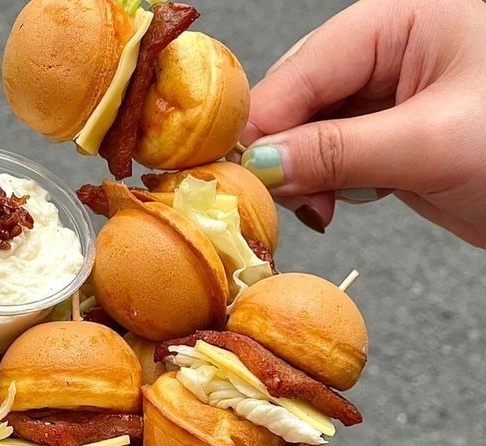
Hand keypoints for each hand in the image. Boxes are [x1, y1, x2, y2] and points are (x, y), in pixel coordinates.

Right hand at [239, 0, 485, 244]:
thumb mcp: (431, 143)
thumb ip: (339, 151)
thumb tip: (261, 166)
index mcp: (403, 18)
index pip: (308, 65)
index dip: (264, 120)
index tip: (230, 171)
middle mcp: (393, 49)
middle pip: (303, 98)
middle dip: (281, 151)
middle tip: (267, 202)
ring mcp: (393, 96)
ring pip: (315, 133)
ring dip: (301, 175)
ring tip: (310, 210)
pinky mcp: (397, 139)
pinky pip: (338, 158)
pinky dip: (326, 186)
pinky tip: (328, 207)